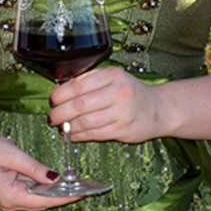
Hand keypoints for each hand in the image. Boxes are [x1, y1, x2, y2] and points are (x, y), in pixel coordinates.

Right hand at [0, 131, 84, 210]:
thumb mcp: (11, 154)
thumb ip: (34, 167)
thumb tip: (55, 178)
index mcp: (9, 196)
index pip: (45, 201)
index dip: (66, 197)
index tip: (84, 193)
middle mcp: (9, 202)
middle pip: (43, 202)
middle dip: (63, 195)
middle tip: (85, 186)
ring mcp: (7, 199)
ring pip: (37, 198)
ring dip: (54, 191)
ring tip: (75, 182)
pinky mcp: (7, 191)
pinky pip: (29, 191)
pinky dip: (42, 186)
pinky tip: (55, 179)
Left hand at [47, 66, 162, 143]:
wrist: (158, 108)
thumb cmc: (130, 92)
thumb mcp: (112, 78)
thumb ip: (89, 81)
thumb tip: (60, 91)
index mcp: (112, 75)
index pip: (77, 85)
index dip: (60, 95)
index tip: (53, 100)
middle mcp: (118, 92)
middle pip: (79, 104)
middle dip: (60, 113)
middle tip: (52, 117)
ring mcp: (121, 112)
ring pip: (85, 122)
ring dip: (68, 126)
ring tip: (61, 126)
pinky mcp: (123, 130)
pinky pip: (94, 134)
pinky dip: (79, 135)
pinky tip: (73, 134)